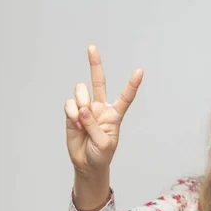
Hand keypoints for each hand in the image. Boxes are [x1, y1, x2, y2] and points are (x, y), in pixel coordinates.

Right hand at [64, 45, 142, 175]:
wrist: (86, 163)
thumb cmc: (101, 154)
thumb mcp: (104, 143)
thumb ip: (94, 126)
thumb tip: (83, 108)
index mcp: (115, 115)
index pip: (125, 97)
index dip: (132, 84)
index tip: (140, 71)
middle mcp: (100, 107)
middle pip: (98, 81)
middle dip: (94, 63)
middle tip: (92, 47)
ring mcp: (85, 108)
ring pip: (81, 91)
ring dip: (81, 103)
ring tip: (83, 119)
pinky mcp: (72, 112)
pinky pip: (69, 104)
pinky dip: (72, 114)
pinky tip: (76, 125)